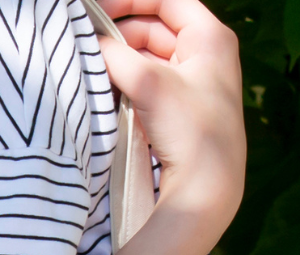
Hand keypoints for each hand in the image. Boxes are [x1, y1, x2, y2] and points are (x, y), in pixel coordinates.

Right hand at [95, 0, 245, 234]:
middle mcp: (207, 55)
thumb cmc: (190, 130)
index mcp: (211, 37)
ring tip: (95, 67)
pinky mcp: (181, 109)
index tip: (96, 10)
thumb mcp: (149, 83)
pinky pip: (149, 82)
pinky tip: (109, 88)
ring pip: (149, 56)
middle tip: (89, 43)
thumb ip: (114, 55)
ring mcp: (194, 83)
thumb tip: (90, 43)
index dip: (129, 0)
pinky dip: (128, 81)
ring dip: (121, 60)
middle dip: (120, 34)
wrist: (207, 190)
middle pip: (154, 27)